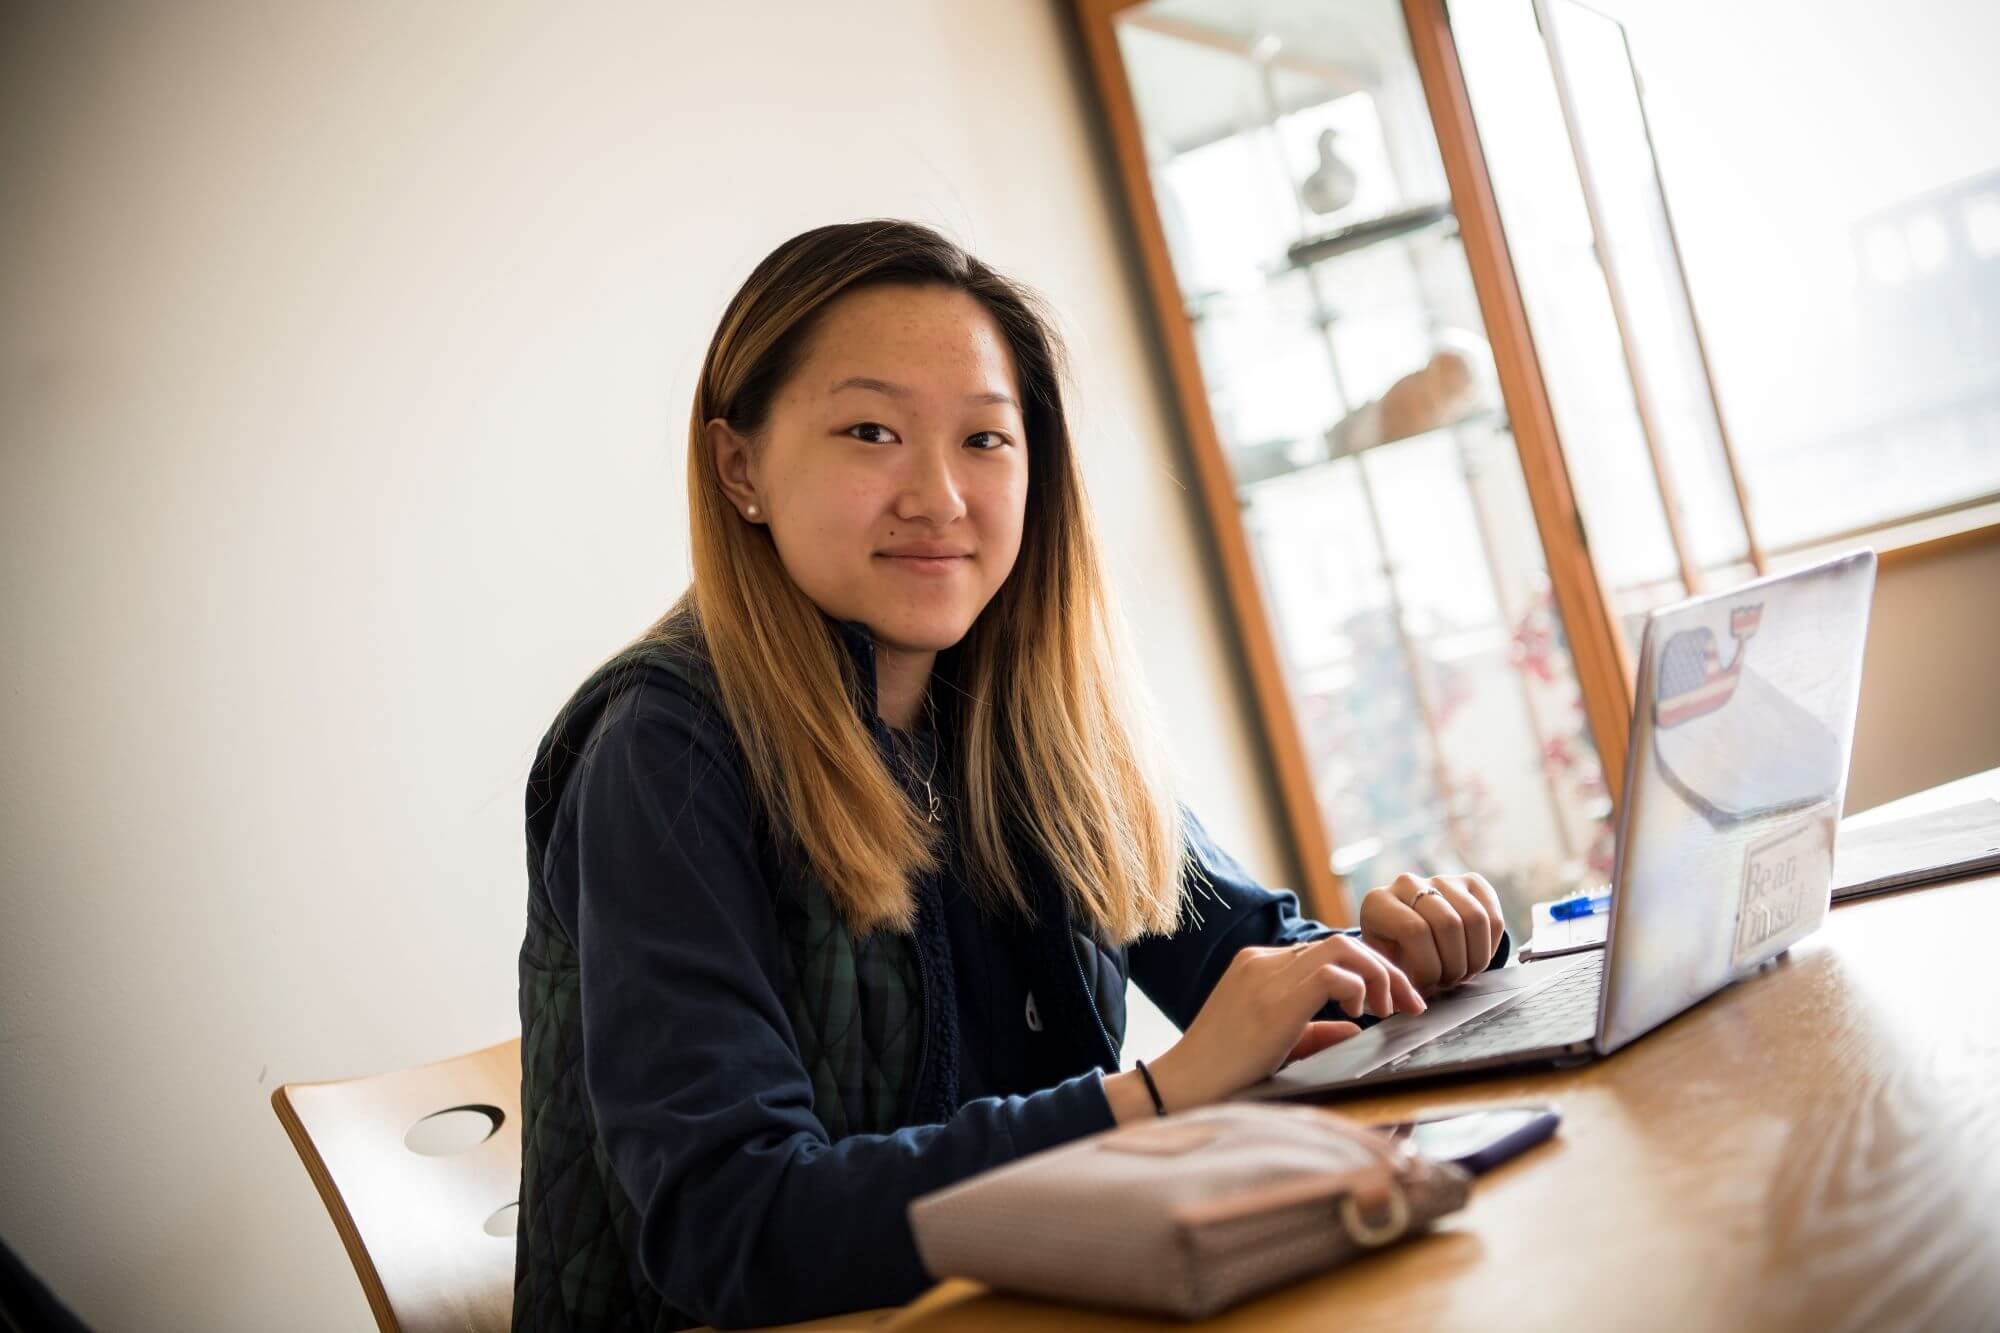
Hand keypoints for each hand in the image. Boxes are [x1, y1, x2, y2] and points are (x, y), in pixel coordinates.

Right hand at [1136, 935, 1425, 1115]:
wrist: (1181, 1086)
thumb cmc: (1224, 1072)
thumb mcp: (1278, 1044)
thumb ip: (1318, 1031)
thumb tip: (1359, 1026)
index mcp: (1261, 966)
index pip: (1328, 951)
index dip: (1369, 971)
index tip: (1394, 1000)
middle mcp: (1264, 960)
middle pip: (1343, 943)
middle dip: (1386, 969)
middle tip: (1411, 1002)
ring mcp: (1267, 973)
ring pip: (1344, 949)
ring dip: (1379, 975)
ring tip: (1391, 1007)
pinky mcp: (1274, 997)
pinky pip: (1333, 973)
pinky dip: (1358, 989)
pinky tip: (1360, 1014)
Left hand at [1359, 872, 1505, 997]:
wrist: (1404, 938)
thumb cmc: (1394, 959)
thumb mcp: (1384, 971)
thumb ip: (1394, 988)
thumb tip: (1414, 1006)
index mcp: (1378, 903)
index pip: (1414, 931)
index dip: (1427, 966)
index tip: (1427, 987)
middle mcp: (1408, 884)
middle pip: (1448, 924)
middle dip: (1454, 965)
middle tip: (1448, 983)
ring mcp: (1441, 880)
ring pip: (1475, 919)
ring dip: (1474, 958)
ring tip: (1461, 973)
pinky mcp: (1470, 883)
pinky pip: (1493, 917)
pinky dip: (1490, 946)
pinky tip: (1475, 958)